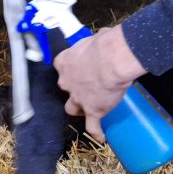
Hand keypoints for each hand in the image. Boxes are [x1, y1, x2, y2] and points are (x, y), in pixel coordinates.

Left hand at [53, 25, 146, 141]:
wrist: (112, 60)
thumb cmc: (105, 44)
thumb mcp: (96, 38)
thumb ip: (96, 42)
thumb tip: (105, 36)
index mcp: (65, 62)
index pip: (60, 66)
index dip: (69, 68)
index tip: (76, 68)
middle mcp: (67, 82)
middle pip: (65, 88)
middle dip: (73, 88)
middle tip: (86, 86)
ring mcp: (78, 98)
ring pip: (72, 108)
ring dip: (79, 108)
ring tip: (88, 109)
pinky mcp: (92, 111)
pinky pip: (93, 126)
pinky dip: (96, 132)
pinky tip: (100, 137)